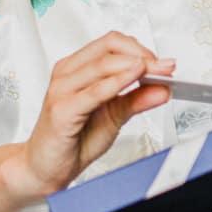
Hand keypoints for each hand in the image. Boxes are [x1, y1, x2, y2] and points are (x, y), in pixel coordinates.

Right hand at [4, 32, 173, 198]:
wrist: (46, 168)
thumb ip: (138, 99)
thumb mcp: (116, 115)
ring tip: (158, 72)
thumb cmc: (74, 139)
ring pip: (102, 64)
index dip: (141, 48)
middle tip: (165, 67)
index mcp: (77, 68)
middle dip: (142, 54)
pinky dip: (117, 82)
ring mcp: (62, 90)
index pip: (112, 43)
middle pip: (109, 47)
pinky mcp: (61, 110)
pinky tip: (135, 79)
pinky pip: (94, 91)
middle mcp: (67, 73)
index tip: (164, 63)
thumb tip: (165, 87)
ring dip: (135, 65)